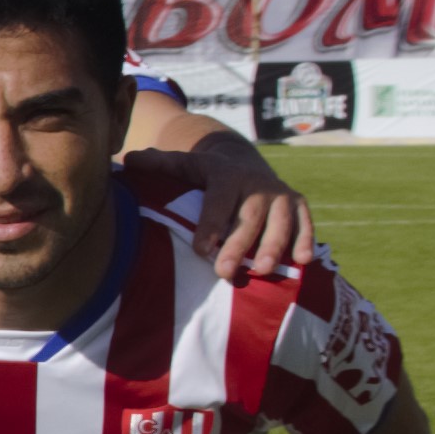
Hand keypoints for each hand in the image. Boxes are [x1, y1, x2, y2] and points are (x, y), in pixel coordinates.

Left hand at [124, 140, 310, 281]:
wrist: (243, 162)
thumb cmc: (205, 174)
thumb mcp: (183, 165)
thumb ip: (159, 165)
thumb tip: (128, 160)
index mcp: (226, 174)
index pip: (219, 199)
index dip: (211, 223)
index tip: (200, 249)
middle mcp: (257, 183)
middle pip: (250, 215)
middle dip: (238, 244)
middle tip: (224, 272)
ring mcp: (280, 194)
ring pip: (280, 221)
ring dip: (274, 245)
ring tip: (262, 270)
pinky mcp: (298, 204)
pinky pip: (305, 222)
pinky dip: (306, 239)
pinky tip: (302, 260)